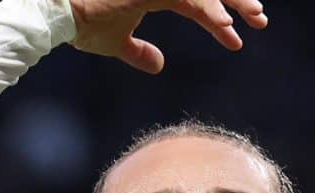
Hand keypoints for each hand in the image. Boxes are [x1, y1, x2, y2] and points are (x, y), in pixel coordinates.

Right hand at [69, 0, 267, 72]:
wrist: (54, 14)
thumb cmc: (82, 22)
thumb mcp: (116, 41)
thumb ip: (139, 52)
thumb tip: (159, 65)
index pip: (198, 1)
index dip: (220, 19)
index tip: (237, 39)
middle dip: (237, 0)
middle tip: (260, 19)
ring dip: (230, 2)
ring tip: (252, 17)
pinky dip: (207, 8)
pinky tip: (223, 23)